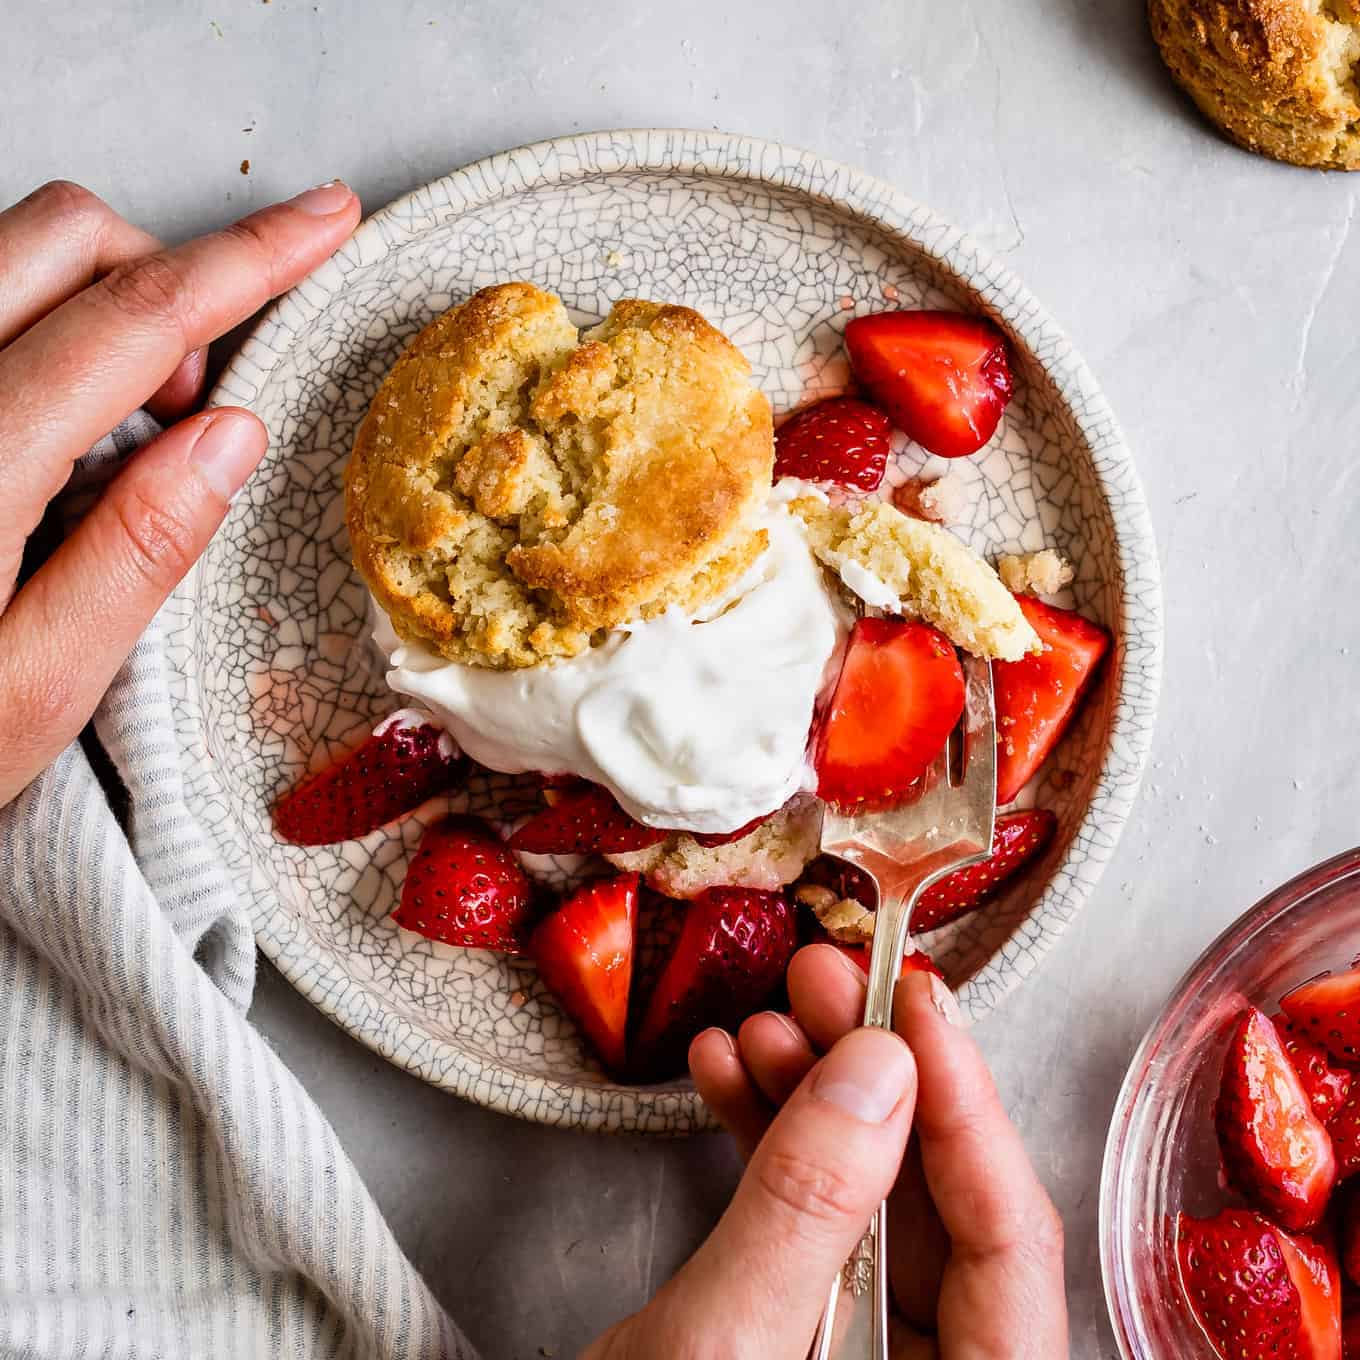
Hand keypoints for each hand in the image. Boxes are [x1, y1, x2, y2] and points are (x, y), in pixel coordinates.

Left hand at [0, 179, 361, 808]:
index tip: (324, 219)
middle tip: (189, 406)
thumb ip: (141, 550)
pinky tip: (46, 425)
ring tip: (118, 431)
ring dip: (101, 305)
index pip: (137, 319)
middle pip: (63, 235)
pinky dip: (40, 329)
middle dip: (165, 280)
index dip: (249, 259)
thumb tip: (233, 433)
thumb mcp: (38, 686)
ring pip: (9, 252)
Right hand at [586, 945, 1067, 1357]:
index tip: (916, 1004)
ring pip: (871, 1202)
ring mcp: (871, 1359)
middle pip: (941, 1210)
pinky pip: (809, 1225)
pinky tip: (732, 1080)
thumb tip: (879, 1071)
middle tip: (829, 984)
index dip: (968, 1108)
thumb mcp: (717, 1350)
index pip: (1013, 1249)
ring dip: (814, 1100)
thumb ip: (805, 1213)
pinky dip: (768, 1144)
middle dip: (876, 1080)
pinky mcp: (806, 1334)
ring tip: (767, 1022)